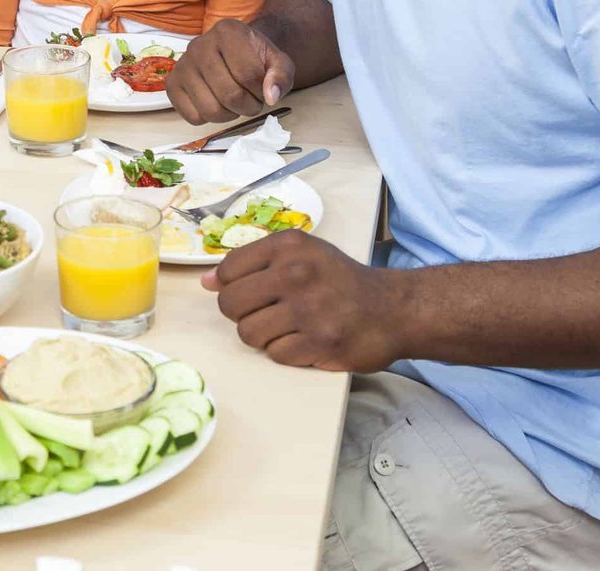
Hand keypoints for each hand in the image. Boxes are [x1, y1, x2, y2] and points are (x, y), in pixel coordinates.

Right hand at [167, 19, 294, 124]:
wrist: (232, 52)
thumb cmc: (255, 57)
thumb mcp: (277, 62)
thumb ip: (281, 76)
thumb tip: (271, 96)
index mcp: (228, 31)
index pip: (249, 73)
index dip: (262, 90)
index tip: (264, 88)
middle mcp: (199, 44)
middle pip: (229, 94)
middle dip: (248, 106)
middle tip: (252, 101)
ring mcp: (182, 64)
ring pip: (210, 110)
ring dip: (230, 115)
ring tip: (235, 103)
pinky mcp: (172, 84)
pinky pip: (192, 117)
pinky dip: (209, 118)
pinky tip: (216, 103)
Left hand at [201, 230, 406, 371]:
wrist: (393, 309)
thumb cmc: (338, 280)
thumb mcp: (301, 255)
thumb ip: (252, 263)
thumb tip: (206, 282)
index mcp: (289, 246)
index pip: (228, 269)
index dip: (230, 286)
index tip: (250, 291)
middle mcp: (297, 273)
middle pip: (230, 304)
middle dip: (240, 314)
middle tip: (264, 313)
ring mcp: (308, 310)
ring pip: (248, 333)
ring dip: (261, 336)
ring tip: (285, 328)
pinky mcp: (319, 343)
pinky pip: (275, 354)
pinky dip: (285, 352)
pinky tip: (305, 340)